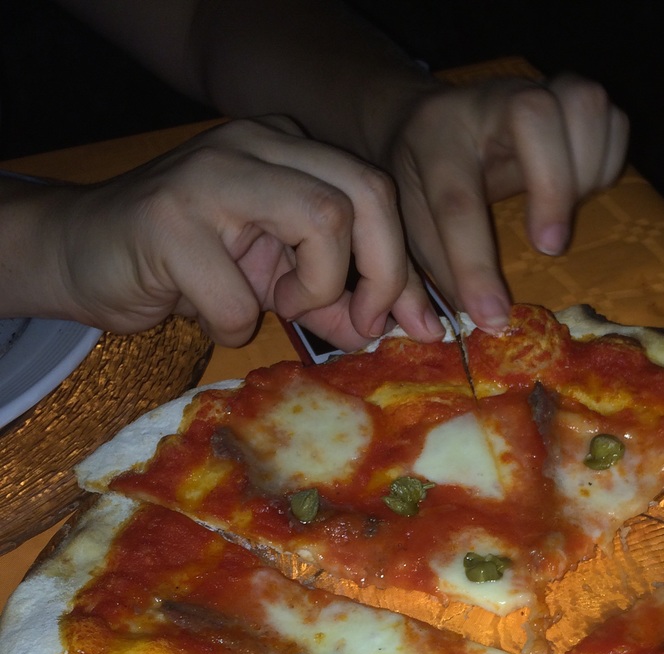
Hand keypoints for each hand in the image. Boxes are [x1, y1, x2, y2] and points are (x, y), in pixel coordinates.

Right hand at [44, 117, 442, 348]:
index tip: (410, 325)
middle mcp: (254, 144)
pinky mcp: (169, 222)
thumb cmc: (183, 268)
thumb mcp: (271, 281)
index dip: (403, 269)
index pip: (375, 192)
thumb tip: (397, 328)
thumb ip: (333, 298)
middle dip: (383, 275)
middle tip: (360, 324)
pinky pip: (242, 298)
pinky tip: (209, 315)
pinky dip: (234, 326)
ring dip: (315, 291)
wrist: (81, 255)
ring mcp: (211, 174)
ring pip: (322, 221)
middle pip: (365, 193)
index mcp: (285, 148)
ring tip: (276, 307)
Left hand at [386, 74, 628, 330]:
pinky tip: (580, 191)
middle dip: (552, 184)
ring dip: (586, 171)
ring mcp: (534, 90)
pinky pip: (612, 120)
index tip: (494, 318)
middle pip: (534, 115)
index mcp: (435, 138)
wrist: (430, 122)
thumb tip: (445, 333)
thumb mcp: (410, 228)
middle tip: (549, 246)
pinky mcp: (569, 95)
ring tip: (562, 215)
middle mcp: (485, 102)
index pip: (457, 201)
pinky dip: (607, 162)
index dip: (476, 264)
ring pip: (584, 103)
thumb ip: (425, 277)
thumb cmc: (423, 187)